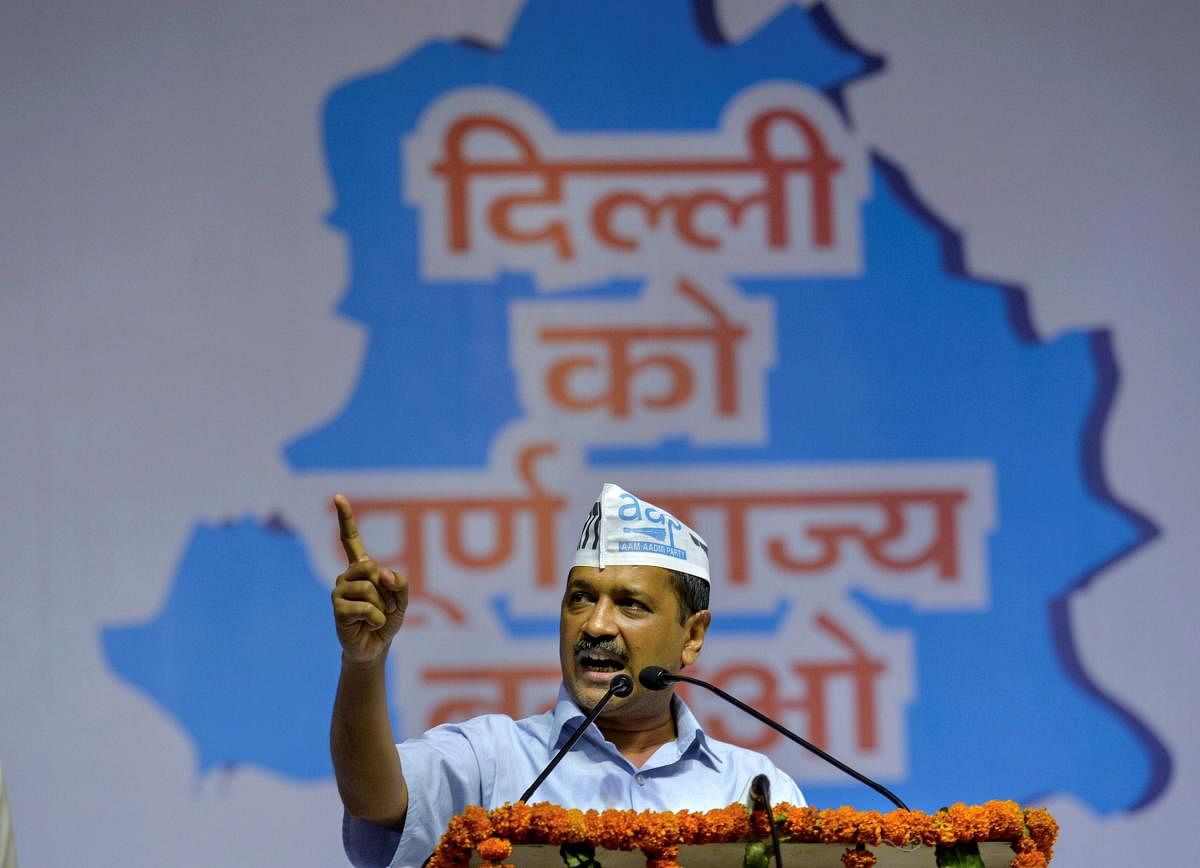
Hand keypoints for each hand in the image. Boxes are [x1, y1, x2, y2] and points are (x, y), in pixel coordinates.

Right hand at [330, 494, 407, 664]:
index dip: (345, 518)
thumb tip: (382, 573)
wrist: (375, 646)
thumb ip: (399, 581)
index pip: (351, 539)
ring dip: (383, 607)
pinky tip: (368, 625)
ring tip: (377, 616)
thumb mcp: (402, 598)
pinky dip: (376, 619)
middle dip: (389, 591)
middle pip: (374, 569)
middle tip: (387, 607)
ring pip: (370, 589)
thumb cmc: (387, 619)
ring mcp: (339, 591)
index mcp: (362, 568)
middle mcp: (347, 575)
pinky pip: (366, 608)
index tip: (337, 497)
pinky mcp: (337, 609)